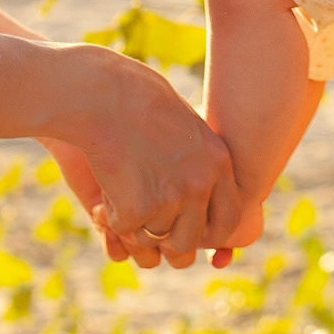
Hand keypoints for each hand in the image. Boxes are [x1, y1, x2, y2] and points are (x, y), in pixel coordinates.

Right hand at [47, 46, 242, 269]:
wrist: (103, 93)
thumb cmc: (136, 98)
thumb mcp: (185, 126)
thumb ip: (198, 161)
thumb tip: (198, 192)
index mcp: (218, 162)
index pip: (230, 218)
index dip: (207, 229)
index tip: (186, 225)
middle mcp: (201, 183)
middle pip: (189, 240)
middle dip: (165, 236)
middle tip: (145, 216)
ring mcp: (172, 198)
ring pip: (152, 236)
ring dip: (134, 221)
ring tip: (121, 185)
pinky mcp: (139, 208)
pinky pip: (123, 229)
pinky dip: (110, 214)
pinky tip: (106, 181)